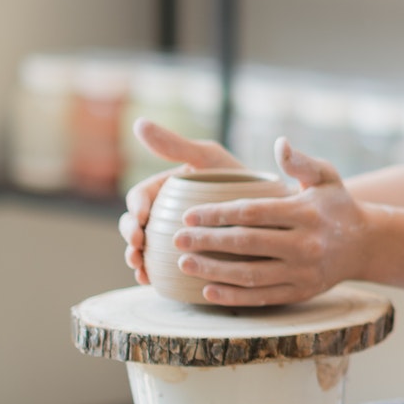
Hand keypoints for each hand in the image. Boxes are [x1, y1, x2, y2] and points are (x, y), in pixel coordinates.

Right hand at [120, 119, 245, 284]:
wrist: (273, 207)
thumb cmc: (240, 177)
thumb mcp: (209, 158)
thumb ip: (177, 145)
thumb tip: (138, 122)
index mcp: (166, 189)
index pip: (139, 197)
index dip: (134, 208)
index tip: (140, 217)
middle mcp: (166, 213)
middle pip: (137, 225)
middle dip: (130, 237)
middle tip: (136, 247)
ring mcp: (175, 235)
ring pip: (146, 249)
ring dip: (136, 259)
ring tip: (140, 268)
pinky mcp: (189, 255)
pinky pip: (164, 268)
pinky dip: (153, 274)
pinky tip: (152, 281)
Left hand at [169, 139, 372, 305]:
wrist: (367, 245)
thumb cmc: (337, 205)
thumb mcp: (326, 177)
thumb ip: (300, 161)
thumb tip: (279, 143)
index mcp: (307, 213)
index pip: (253, 212)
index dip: (217, 214)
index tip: (187, 215)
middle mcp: (307, 244)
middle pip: (247, 243)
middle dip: (207, 241)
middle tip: (175, 240)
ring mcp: (305, 272)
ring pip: (251, 274)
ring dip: (213, 270)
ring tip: (184, 264)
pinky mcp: (302, 292)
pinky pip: (263, 297)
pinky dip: (234, 296)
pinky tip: (207, 291)